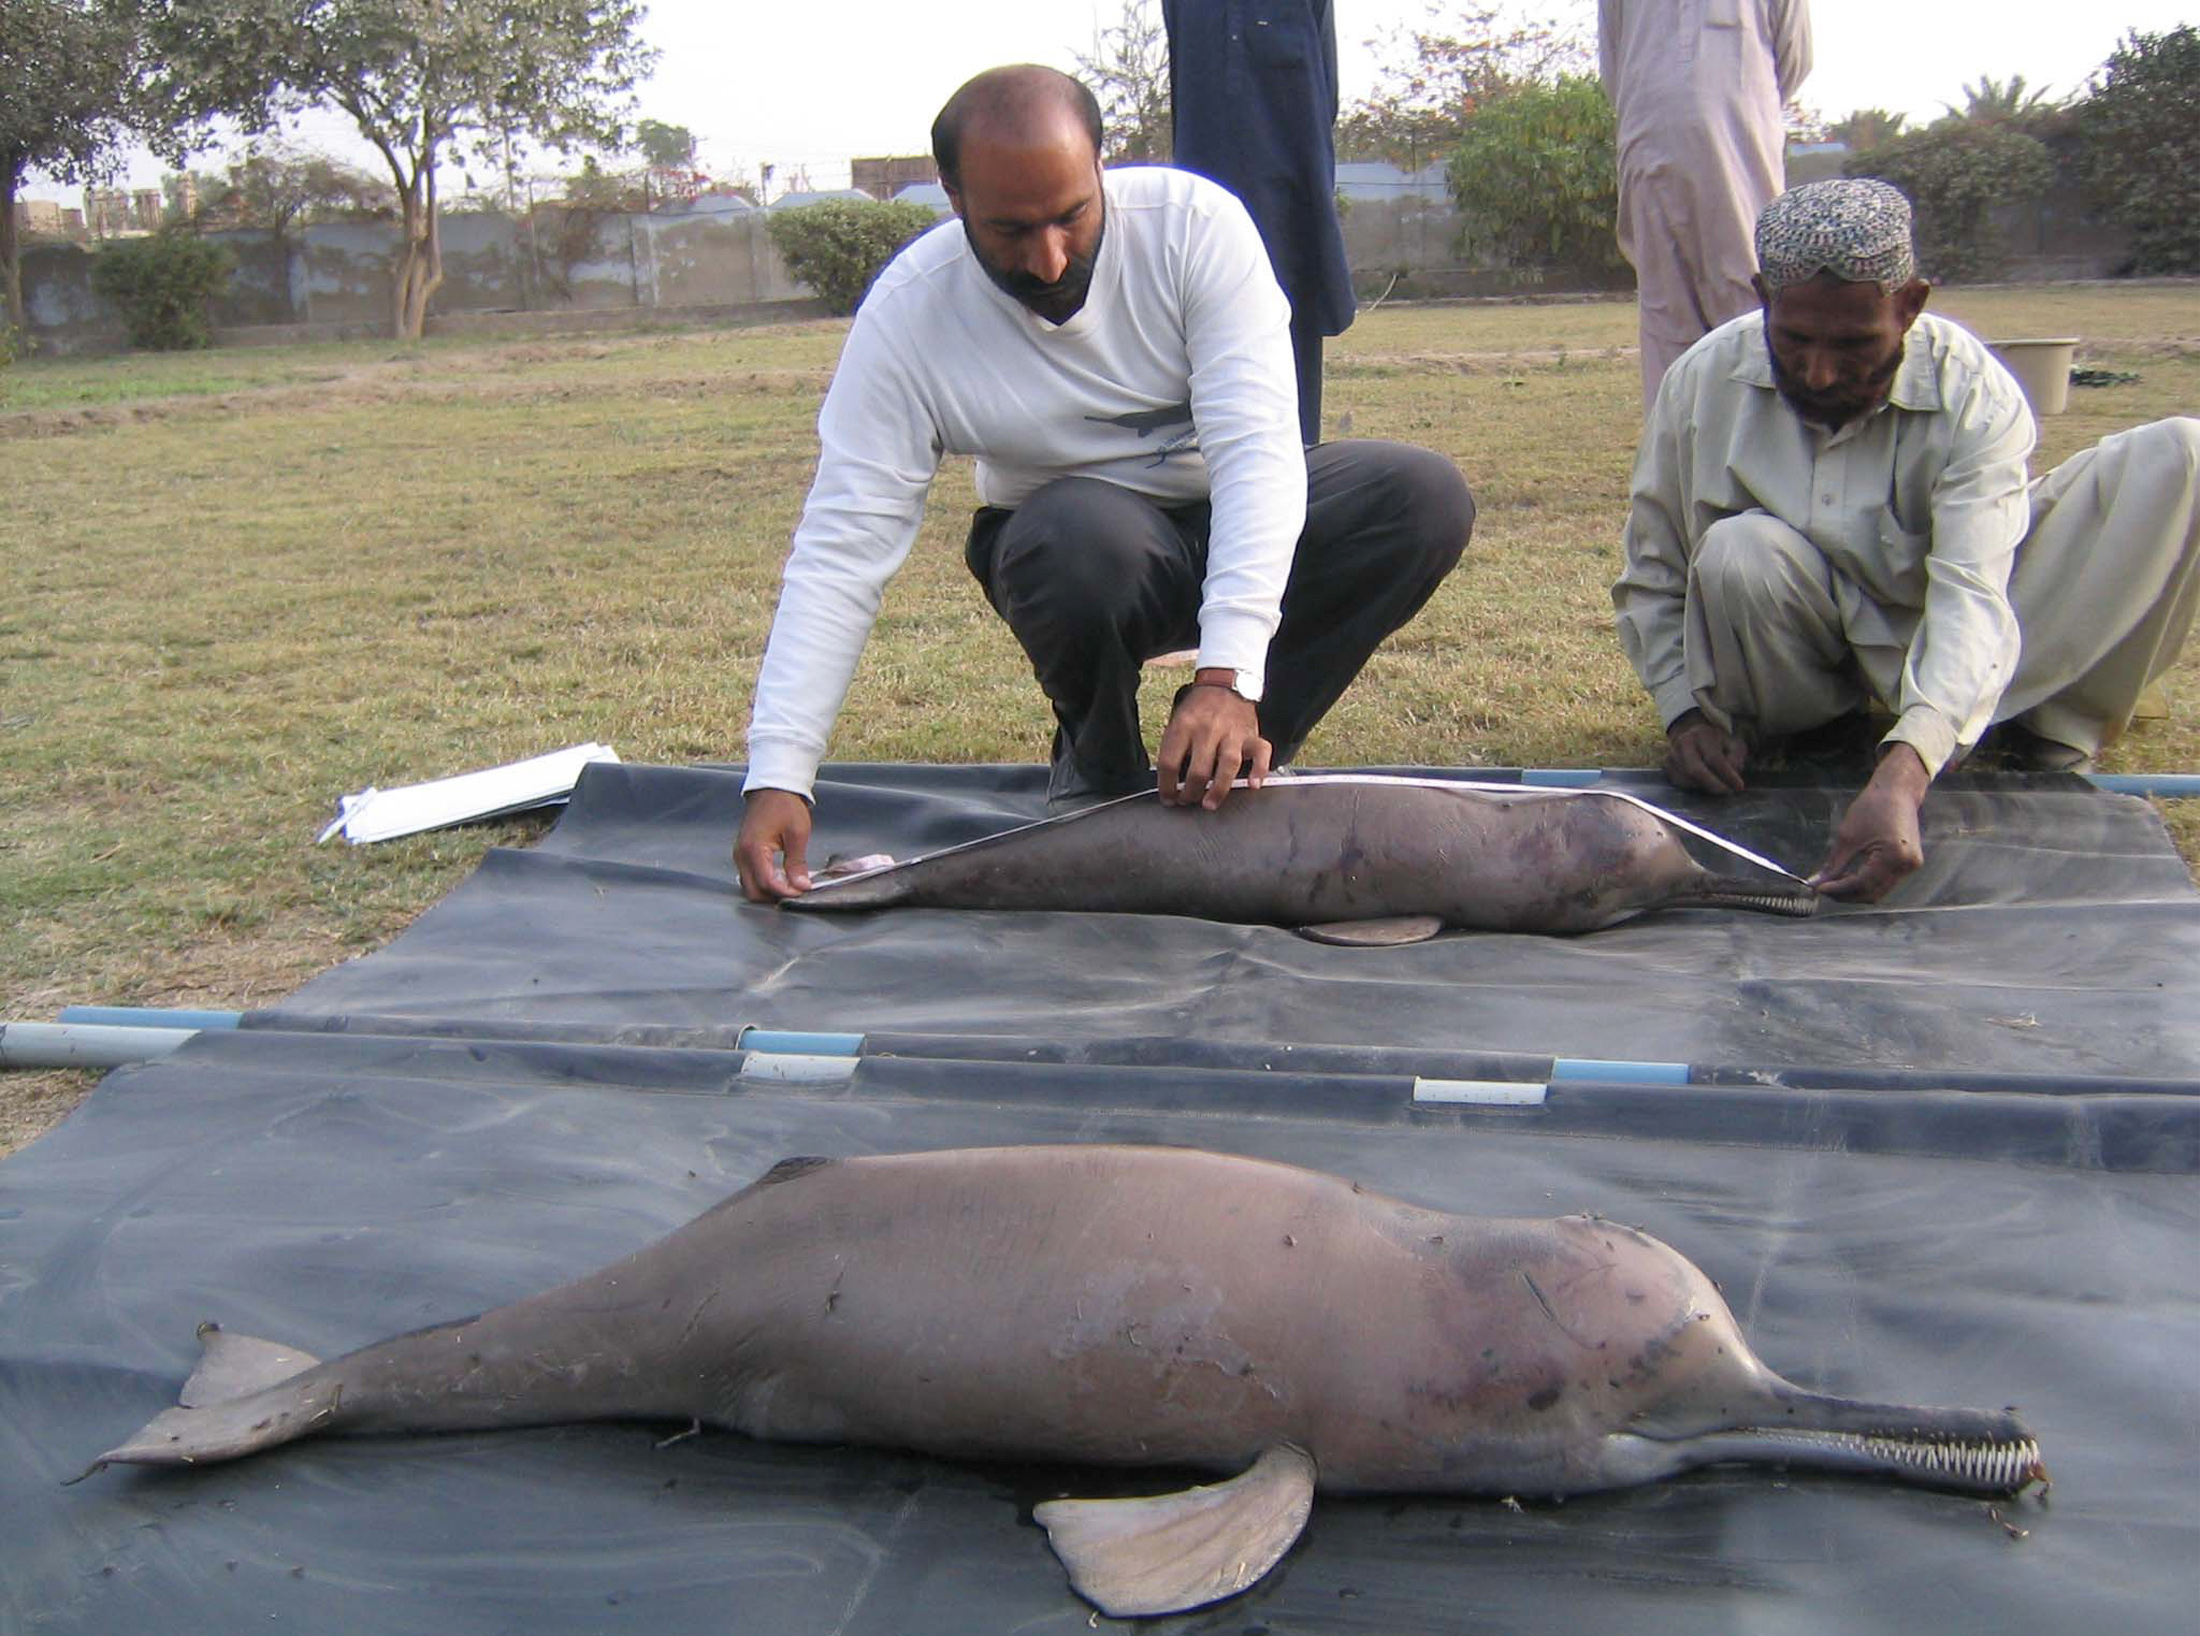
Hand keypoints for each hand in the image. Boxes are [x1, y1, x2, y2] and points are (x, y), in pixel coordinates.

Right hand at [734, 788, 814, 902]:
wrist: (772, 788)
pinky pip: (750, 877)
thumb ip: (797, 863)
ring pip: (750, 886)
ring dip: (769, 891)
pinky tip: (781, 877)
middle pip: (753, 892)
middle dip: (774, 897)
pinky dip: (764, 882)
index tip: (802, 890)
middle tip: (796, 891)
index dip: (785, 892)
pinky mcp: (742, 854)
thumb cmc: (785, 806)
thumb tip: (802, 886)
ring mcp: (739, 855)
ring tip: (790, 885)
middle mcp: (741, 855)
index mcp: (754, 849)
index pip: (767, 883)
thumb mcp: (797, 834)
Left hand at [1157, 669, 1272, 810]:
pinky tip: (1253, 785)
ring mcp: (1232, 733)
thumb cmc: (1198, 709)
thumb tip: (1169, 781)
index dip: (1166, 786)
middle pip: (1198, 770)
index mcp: (1184, 726)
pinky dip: (1259, 770)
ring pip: (1227, 766)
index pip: (1170, 762)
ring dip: (1218, 790)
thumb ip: (1174, 747)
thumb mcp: (1177, 721)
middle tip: (1187, 801)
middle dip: (1190, 793)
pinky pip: (1261, 754)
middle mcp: (1208, 730)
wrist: (1225, 683)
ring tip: (1209, 804)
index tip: (1168, 798)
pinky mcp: (1252, 735)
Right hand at [1664, 709, 1748, 794]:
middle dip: (1712, 785)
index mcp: (1702, 734)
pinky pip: (1679, 783)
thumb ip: (1736, 757)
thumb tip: (1732, 773)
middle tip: (1726, 792)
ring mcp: (1672, 754)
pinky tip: (1703, 784)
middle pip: (1694, 770)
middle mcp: (1683, 743)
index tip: (1739, 786)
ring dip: (1704, 787)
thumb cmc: (1717, 743)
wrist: (1692, 734)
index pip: (1714, 758)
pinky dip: (1693, 787)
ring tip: (1717, 786)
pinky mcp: (1667, 765)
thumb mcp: (1733, 743)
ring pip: (1686, 779)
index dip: (1727, 775)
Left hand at [1809, 744, 1928, 902]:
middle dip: (1846, 895)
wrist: (1898, 791)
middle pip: (1872, 894)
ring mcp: (1911, 866)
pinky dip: (1867, 883)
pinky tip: (1851, 876)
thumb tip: (1817, 883)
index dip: (1838, 890)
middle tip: (1825, 888)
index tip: (1819, 889)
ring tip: (1836, 882)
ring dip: (1856, 891)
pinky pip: (1885, 882)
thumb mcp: (1847, 837)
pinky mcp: (1910, 864)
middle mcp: (1906, 865)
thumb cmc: (1872, 808)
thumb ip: (1833, 865)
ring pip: (1879, 891)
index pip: (1861, 885)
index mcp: (1893, 857)